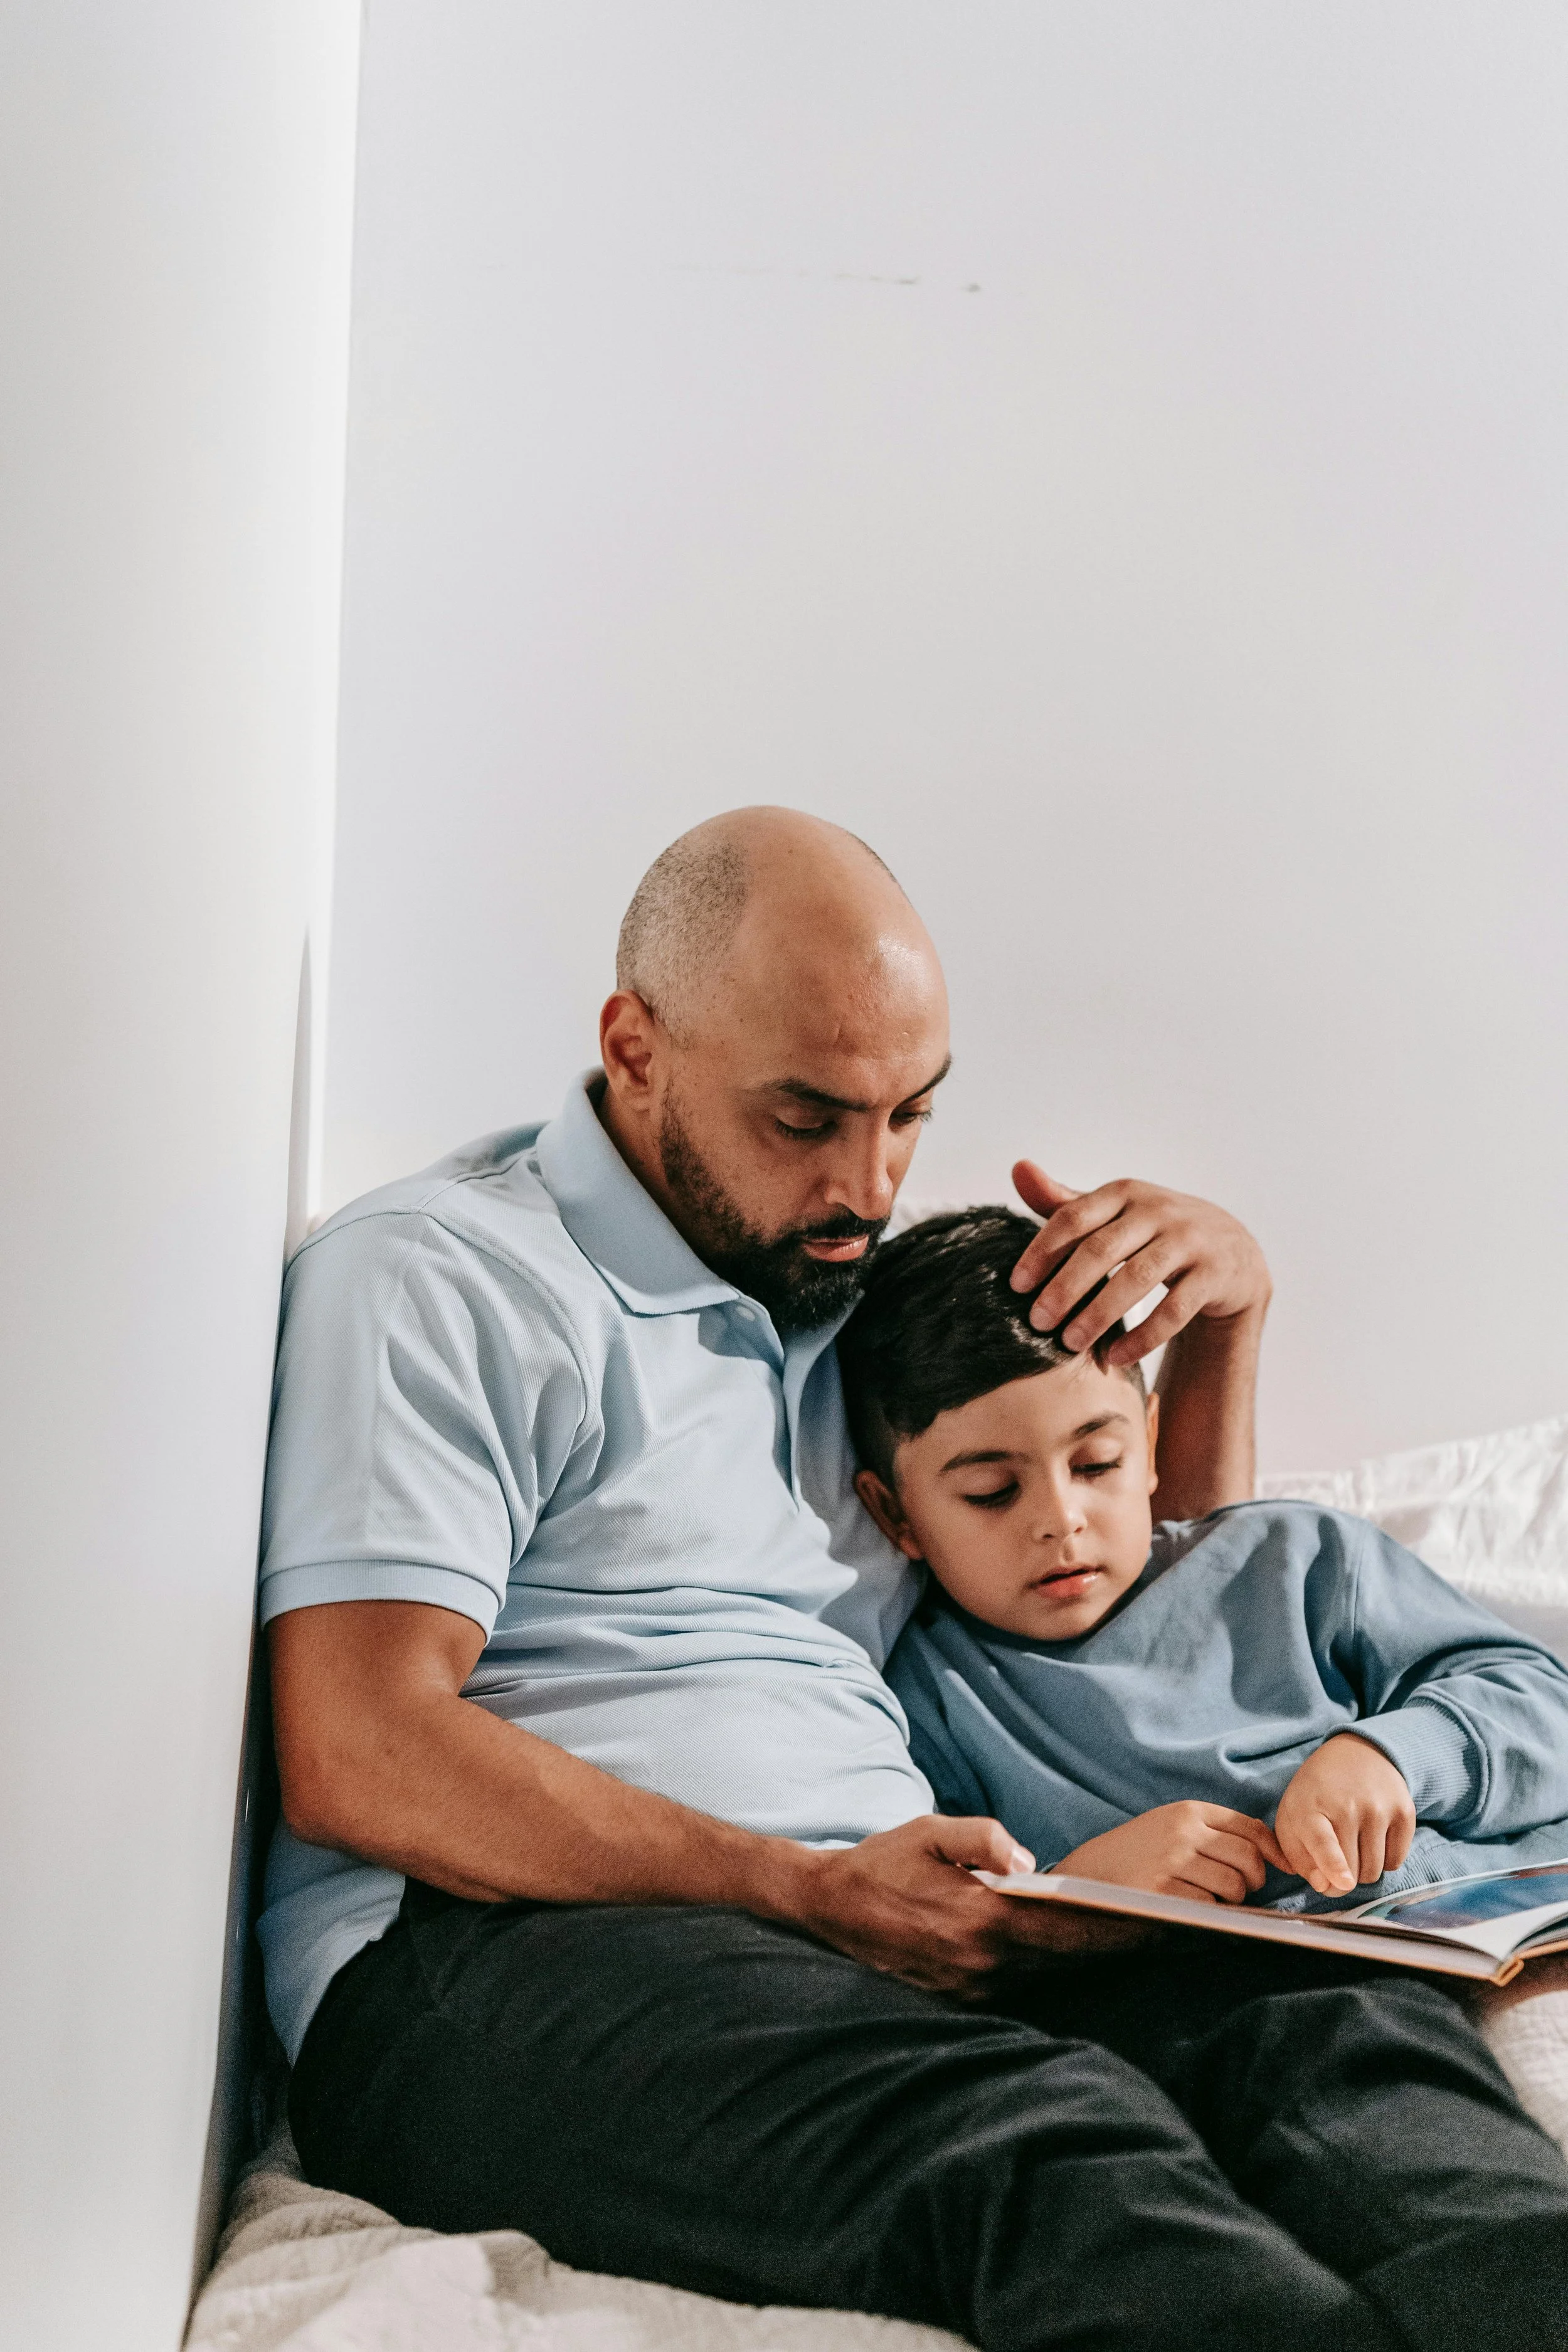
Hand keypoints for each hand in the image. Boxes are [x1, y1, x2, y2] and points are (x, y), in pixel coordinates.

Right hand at [789, 1815, 1145, 1996]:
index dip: (1122, 1927)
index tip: (1167, 1924)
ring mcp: (974, 1988)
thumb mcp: (928, 1831)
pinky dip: (1058, 1965)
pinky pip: (1026, 1981)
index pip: (1069, 1928)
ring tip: (1147, 1938)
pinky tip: (1085, 1949)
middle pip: (1071, 1956)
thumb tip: (1024, 1857)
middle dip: (1123, 1944)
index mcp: (980, 1921)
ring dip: (1095, 1956)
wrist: (829, 1911)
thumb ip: (979, 1837)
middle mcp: (983, 1965)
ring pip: (1053, 1972)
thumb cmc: (883, 1863)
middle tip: (1179, 1933)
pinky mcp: (965, 1998)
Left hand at [1009, 1163, 1270, 1367]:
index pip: (1073, 1217)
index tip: (1016, 1286)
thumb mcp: (1114, 1213)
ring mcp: (1190, 1240)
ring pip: (1137, 1279)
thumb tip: (1018, 1169)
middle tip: (1036, 1322)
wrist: (1232, 1251)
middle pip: (1101, 1250)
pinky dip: (1143, 1337)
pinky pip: (1174, 1310)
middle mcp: (1157, 1210)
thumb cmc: (1155, 1232)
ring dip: (1099, 1315)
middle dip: (1064, 1288)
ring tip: (1069, 1344)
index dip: (1042, 1251)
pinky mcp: (1214, 1274)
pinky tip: (1115, 1358)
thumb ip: (1065, 1202)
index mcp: (1125, 1192)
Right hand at [1057, 1802, 1287, 1904]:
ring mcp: (1173, 1861)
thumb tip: (1269, 1850)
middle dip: (1254, 1880)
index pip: (1250, 1828)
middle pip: (1248, 1858)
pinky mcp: (1164, 1891)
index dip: (1272, 1851)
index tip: (1282, 1867)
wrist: (1091, 1871)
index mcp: (1189, 1811)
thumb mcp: (1173, 1825)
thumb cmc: (1139, 1850)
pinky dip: (1210, 1911)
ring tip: (1214, 1898)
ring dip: (1233, 1898)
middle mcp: (1183, 1831)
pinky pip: (1210, 1905)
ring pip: (1233, 1885)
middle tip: (1242, 1888)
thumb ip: (1215, 1831)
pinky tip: (1194, 1906)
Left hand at [1273, 1734, 1414, 1896]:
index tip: (1344, 1882)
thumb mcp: (1291, 1820)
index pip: (1324, 1841)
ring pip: (1375, 1870)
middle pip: (1352, 1871)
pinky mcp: (1404, 1811)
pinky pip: (1396, 1860)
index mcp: (1310, 1807)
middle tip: (1335, 1863)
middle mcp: (1348, 1806)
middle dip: (1342, 1879)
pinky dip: (1384, 1860)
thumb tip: (1325, 1887)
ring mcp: (1379, 1807)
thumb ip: (1300, 1858)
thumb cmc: (1316, 1794)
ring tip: (1352, 1844)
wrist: (1357, 1753)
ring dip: (1363, 1870)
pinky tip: (1373, 1837)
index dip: (1333, 1865)